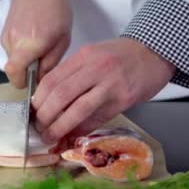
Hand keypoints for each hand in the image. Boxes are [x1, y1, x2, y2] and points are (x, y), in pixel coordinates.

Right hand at [2, 0, 71, 87]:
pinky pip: (12, 50)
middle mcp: (13, 42)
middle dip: (28, 70)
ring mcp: (5, 37)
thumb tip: (41, 80)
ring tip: (42, 42)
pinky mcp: (3, 32)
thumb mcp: (62, 39)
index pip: (14, 76)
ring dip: (26, 58)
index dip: (23, 83)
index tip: (35, 82)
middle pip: (15, 71)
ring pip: (14, 60)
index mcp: (29, 45)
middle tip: (45, 58)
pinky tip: (34, 35)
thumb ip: (51, 63)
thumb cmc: (55, 7)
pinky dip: (22, 49)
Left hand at [31, 38, 175, 151]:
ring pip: (77, 108)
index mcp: (83, 56)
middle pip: (60, 94)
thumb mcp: (94, 56)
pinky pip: (98, 117)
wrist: (155, 52)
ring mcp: (110, 84)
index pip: (52, 79)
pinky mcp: (123, 99)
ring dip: (60, 126)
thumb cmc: (121, 56)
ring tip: (50, 136)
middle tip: (38, 127)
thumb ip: (73, 75)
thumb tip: (51, 103)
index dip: (38, 99)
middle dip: (45, 115)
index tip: (33, 111)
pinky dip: (82, 129)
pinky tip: (73, 135)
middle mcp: (95, 68)